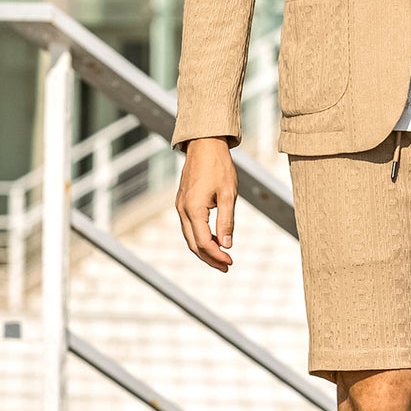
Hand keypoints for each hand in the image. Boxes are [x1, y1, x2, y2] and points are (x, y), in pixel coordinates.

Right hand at [175, 137, 236, 272]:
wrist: (204, 144)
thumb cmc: (219, 166)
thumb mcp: (228, 194)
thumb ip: (227, 220)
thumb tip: (227, 245)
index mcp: (193, 208)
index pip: (203, 241)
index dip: (217, 255)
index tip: (230, 262)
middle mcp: (182, 209)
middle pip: (193, 244)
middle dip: (209, 258)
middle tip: (226, 266)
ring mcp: (180, 206)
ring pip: (190, 236)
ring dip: (204, 249)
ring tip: (221, 258)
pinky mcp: (183, 202)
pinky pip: (189, 226)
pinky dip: (200, 237)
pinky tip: (214, 239)